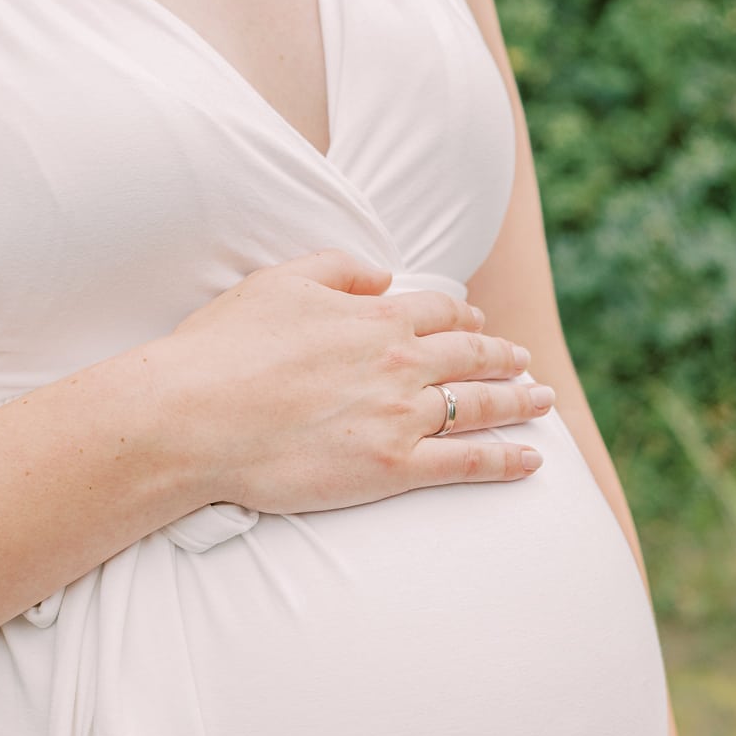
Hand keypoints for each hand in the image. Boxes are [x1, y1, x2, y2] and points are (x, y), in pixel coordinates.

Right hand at [141, 247, 555, 513]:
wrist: (193, 417)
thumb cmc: (222, 350)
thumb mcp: (278, 282)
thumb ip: (337, 268)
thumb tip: (382, 274)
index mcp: (372, 316)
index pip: (438, 313)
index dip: (465, 319)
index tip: (481, 325)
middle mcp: (398, 362)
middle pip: (470, 356)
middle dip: (504, 359)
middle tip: (526, 365)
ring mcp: (400, 416)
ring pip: (479, 404)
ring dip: (519, 402)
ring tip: (542, 402)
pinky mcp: (393, 467)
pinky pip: (467, 462)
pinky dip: (506, 459)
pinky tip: (531, 459)